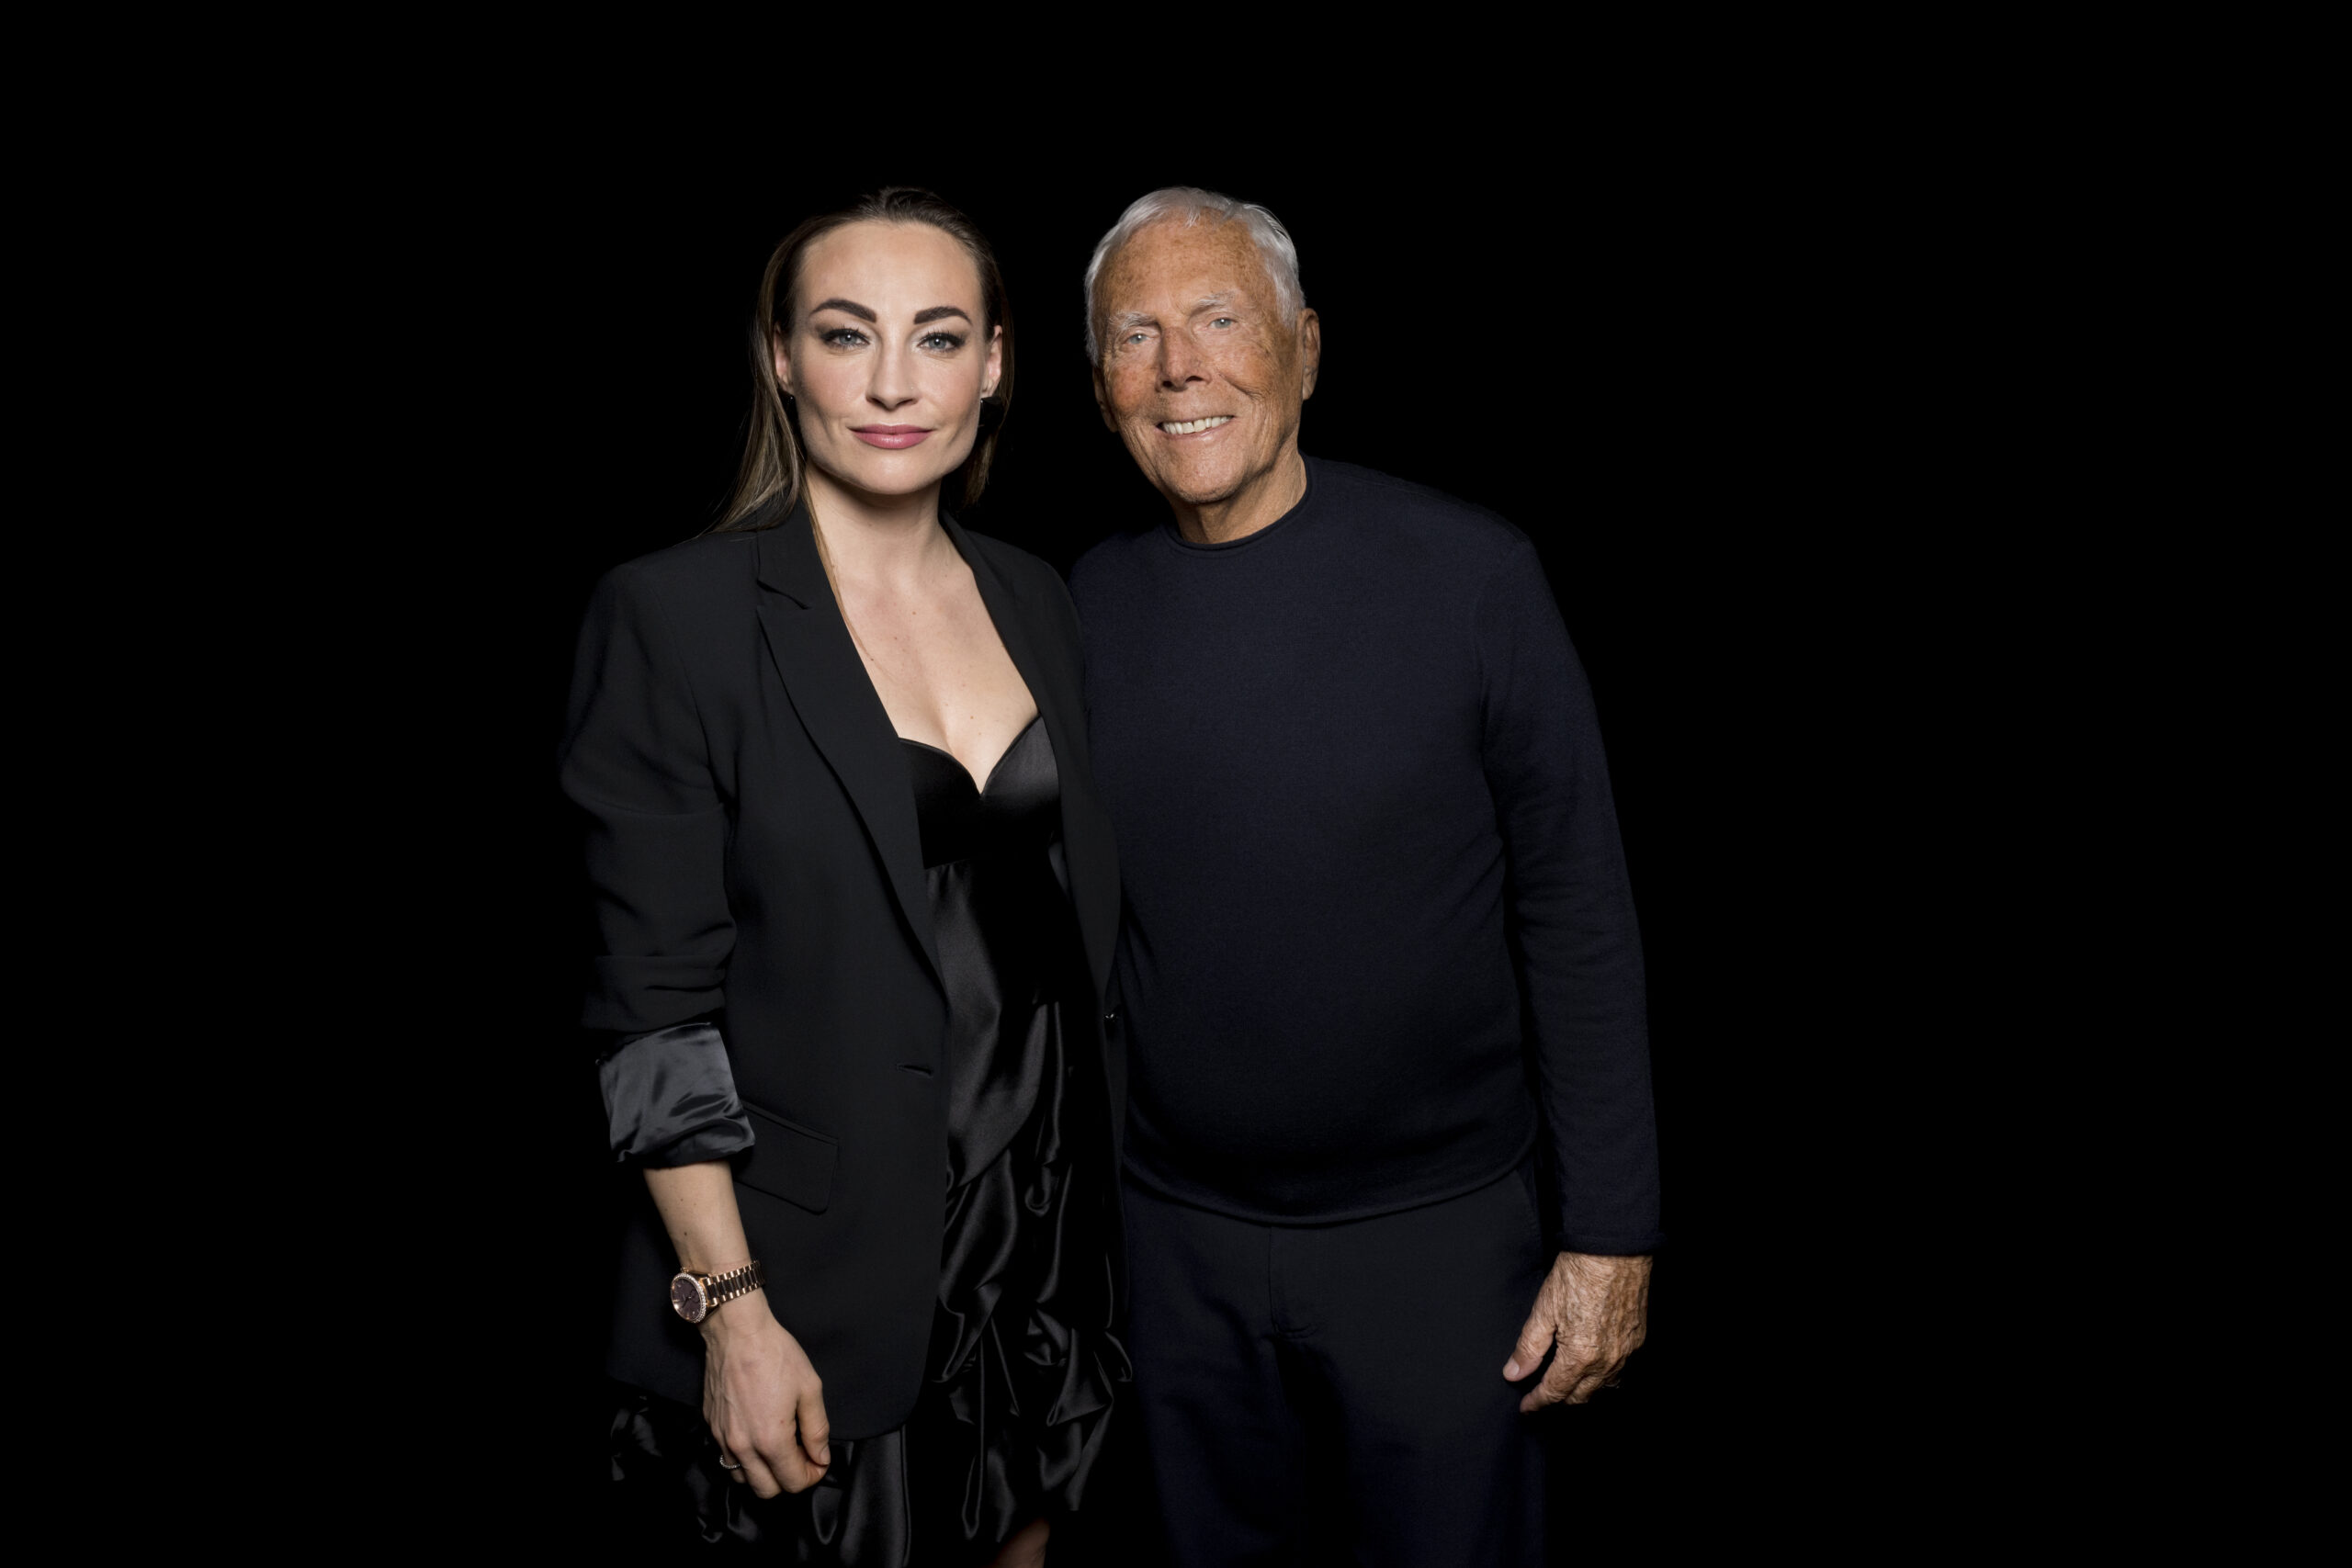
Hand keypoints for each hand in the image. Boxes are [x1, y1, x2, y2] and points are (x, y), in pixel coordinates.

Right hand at [700, 1293, 831, 1497]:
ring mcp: (722, 1438)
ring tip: (779, 1449)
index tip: (819, 1460)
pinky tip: (758, 1437)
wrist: (737, 1332)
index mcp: (770, 1440)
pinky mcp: (711, 1427)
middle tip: (801, 1457)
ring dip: (764, 1474)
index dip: (812, 1475)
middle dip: (789, 1480)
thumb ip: (817, 1429)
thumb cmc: (775, 1355)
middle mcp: (742, 1447)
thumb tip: (820, 1457)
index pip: (793, 1482)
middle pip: (767, 1490)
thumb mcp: (810, 1388)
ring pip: (744, 1479)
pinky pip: (727, 1459)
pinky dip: (745, 1459)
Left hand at [1503, 1251, 1651, 1411]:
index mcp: (1580, 1357)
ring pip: (1603, 1388)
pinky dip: (1604, 1378)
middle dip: (1560, 1400)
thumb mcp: (1544, 1309)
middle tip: (1541, 1397)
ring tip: (1565, 1387)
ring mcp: (1625, 1352)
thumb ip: (1528, 1347)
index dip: (1538, 1402)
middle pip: (1580, 1396)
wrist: (1614, 1249)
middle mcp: (1607, 1361)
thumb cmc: (1578, 1273)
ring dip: (1583, 1392)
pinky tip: (1593, 1370)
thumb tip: (1513, 1374)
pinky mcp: (1637, 1340)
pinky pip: (1620, 1372)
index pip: (1555, 1392)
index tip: (1526, 1408)